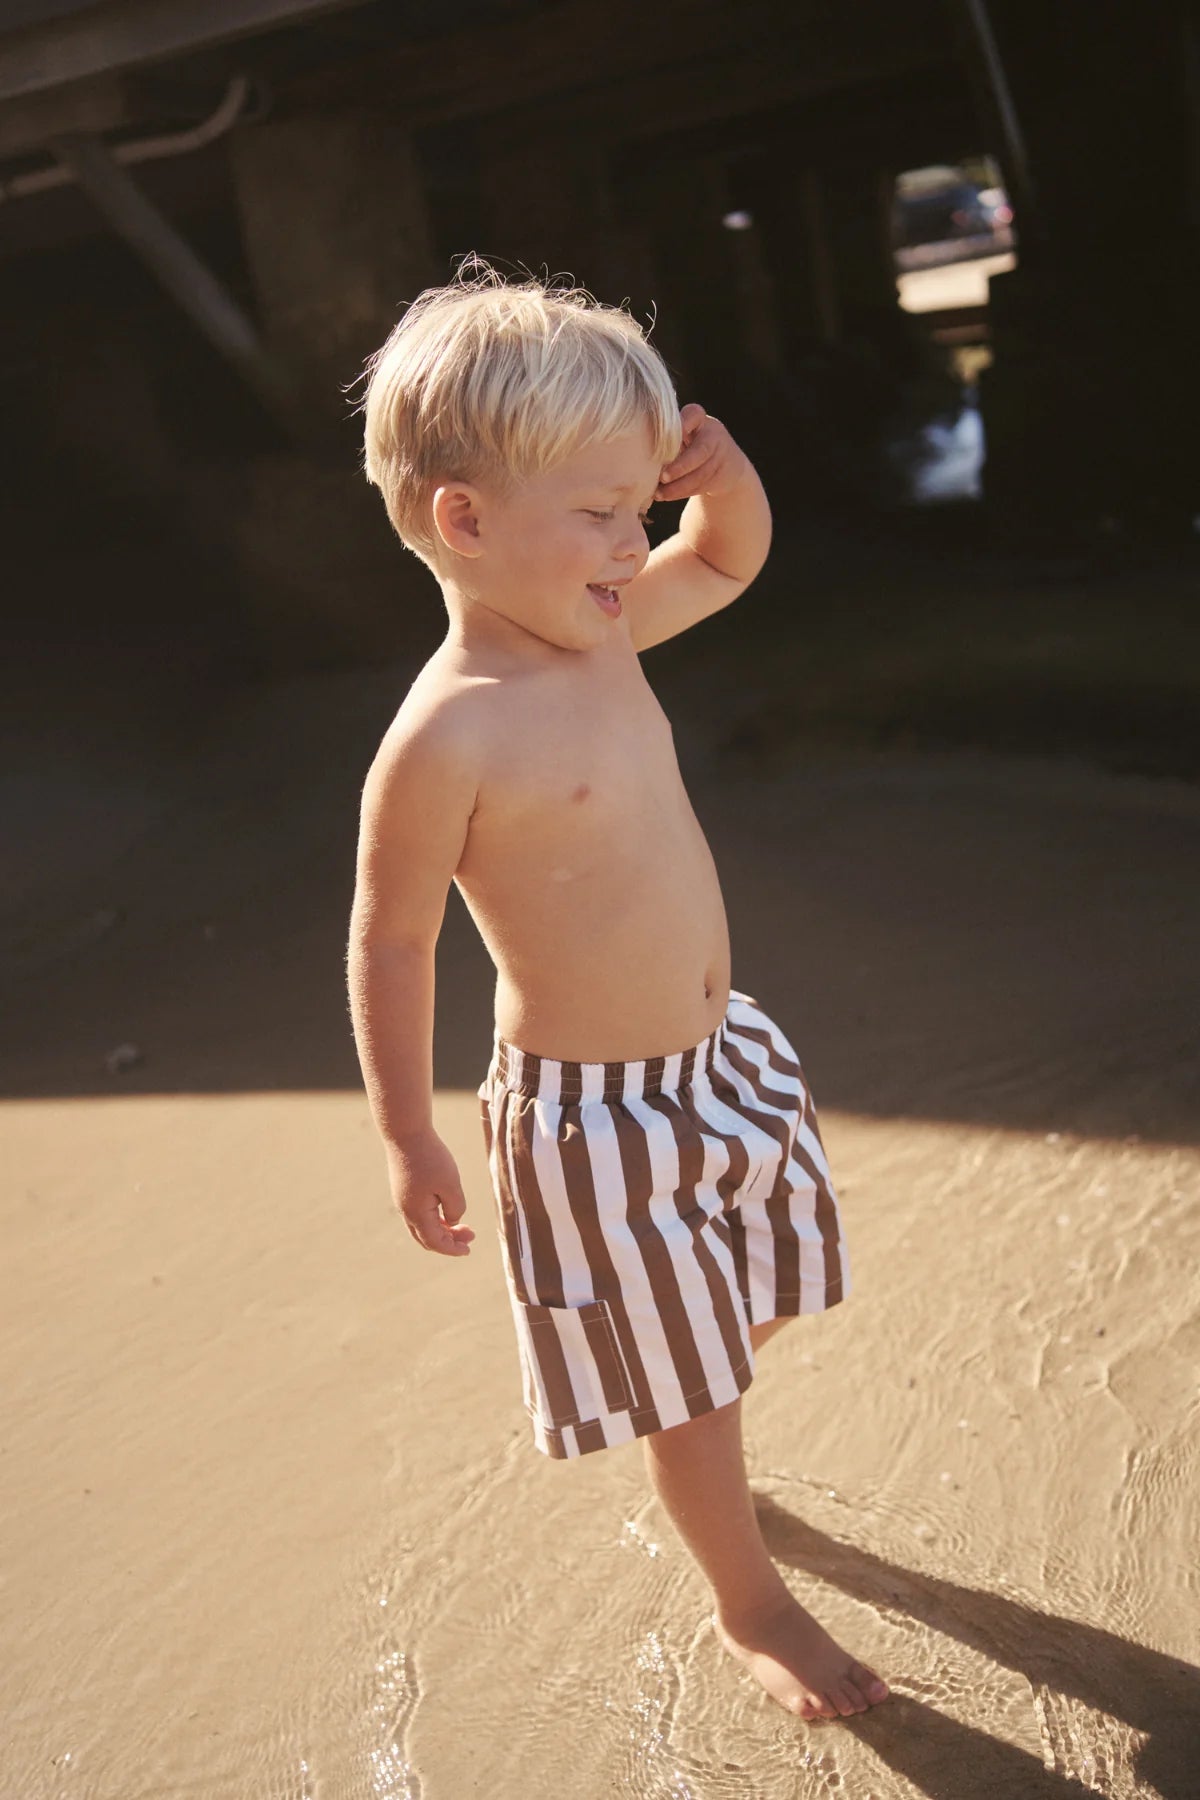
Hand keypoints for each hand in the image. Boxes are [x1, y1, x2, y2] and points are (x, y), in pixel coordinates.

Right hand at [386, 1130, 474, 1256]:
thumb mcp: (451, 1184)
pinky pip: (418, 1213)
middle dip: (448, 1241)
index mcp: (416, 1213)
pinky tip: (447, 1209)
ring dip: (442, 1229)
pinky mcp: (403, 1188)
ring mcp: (402, 1199)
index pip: (435, 1242)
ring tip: (462, 1225)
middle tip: (470, 1236)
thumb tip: (453, 1220)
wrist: (406, 1132)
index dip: (452, 1249)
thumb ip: (455, 1207)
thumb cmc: (430, 1157)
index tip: (468, 1249)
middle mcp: (406, 1210)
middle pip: (426, 1238)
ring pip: (421, 1226)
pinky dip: (434, 1218)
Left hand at [655, 404, 750, 502]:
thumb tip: (638, 453)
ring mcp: (720, 454)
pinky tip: (666, 496)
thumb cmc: (687, 445)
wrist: (724, 464)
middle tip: (662, 477)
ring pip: (700, 473)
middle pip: (700, 450)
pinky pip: (701, 485)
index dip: (683, 424)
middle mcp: (712, 433)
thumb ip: (667, 438)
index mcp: (698, 418)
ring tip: (659, 494)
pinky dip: (682, 492)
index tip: (666, 437)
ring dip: (678, 486)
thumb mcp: (680, 435)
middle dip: (681, 466)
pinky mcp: (722, 474)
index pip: (694, 414)